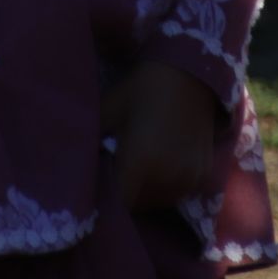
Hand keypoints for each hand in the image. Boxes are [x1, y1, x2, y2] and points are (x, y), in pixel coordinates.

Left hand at [102, 60, 220, 210]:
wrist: (190, 73)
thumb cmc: (142, 88)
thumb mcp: (107, 109)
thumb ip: (91, 142)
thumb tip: (74, 164)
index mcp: (140, 163)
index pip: (118, 203)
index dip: (106, 199)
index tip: (97, 188)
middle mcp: (167, 177)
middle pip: (138, 205)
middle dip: (125, 194)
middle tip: (117, 172)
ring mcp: (188, 178)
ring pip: (159, 201)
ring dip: (146, 193)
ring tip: (138, 169)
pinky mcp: (203, 174)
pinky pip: (178, 192)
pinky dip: (167, 185)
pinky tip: (161, 165)